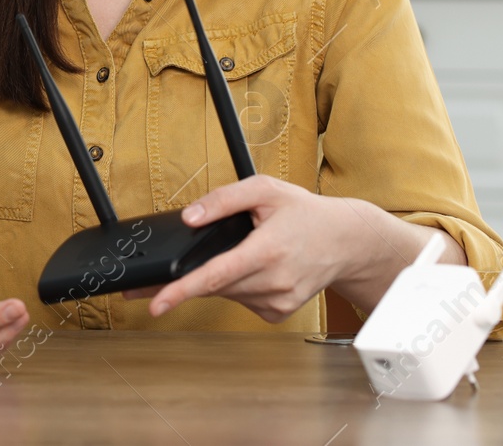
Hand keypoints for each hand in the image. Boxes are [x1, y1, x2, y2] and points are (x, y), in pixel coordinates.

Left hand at [121, 174, 363, 322]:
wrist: (345, 241)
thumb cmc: (305, 213)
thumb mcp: (264, 190)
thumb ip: (223, 200)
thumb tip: (189, 217)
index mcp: (267, 250)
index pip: (215, 275)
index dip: (181, 290)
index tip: (156, 304)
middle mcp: (273, 281)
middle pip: (215, 284)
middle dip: (190, 278)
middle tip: (175, 272)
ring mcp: (278, 301)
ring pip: (227, 293)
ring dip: (222, 277)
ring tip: (246, 252)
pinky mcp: (279, 312)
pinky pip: (243, 301)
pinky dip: (240, 286)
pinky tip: (257, 269)